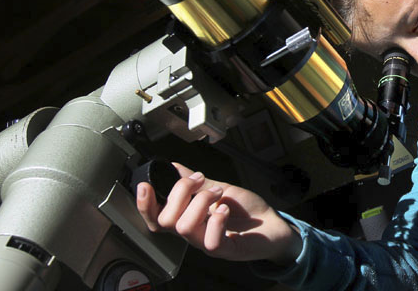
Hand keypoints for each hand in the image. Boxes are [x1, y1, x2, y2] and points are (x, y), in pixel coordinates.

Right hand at [136, 163, 302, 264]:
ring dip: (200, 202)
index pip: (156, 217)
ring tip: (217, 193)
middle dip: (180, 192)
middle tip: (200, 180)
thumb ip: (195, 182)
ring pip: (185, 228)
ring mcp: (207, 242)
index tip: (145, 185)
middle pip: (165, 221)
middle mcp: (194, 232)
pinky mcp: (225, 250)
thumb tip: (173, 167)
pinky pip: (210, 241)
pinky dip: (216, 220)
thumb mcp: (218, 188)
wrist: (272, 223)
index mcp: (188, 217)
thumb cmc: (246, 210)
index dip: (145, 204)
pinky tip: (225, 209)